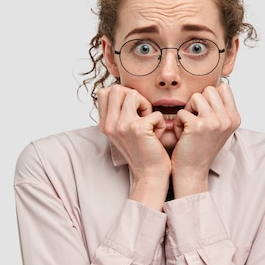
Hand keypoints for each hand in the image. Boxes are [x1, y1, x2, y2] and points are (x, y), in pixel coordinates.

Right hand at [97, 85, 170, 209]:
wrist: (150, 175)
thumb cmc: (142, 152)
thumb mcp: (124, 132)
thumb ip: (119, 114)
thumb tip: (124, 92)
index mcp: (104, 124)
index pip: (105, 92)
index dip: (122, 96)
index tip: (132, 111)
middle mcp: (109, 124)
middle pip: (116, 89)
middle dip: (133, 96)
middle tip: (142, 114)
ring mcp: (122, 126)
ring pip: (133, 94)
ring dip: (146, 106)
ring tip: (149, 122)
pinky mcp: (138, 128)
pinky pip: (154, 112)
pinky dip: (160, 122)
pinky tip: (157, 135)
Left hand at [171, 84, 240, 196]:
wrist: (192, 171)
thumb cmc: (200, 148)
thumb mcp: (218, 127)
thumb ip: (220, 108)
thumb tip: (216, 83)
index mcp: (235, 118)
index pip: (224, 88)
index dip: (210, 97)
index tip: (205, 114)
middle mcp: (228, 119)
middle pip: (209, 89)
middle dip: (198, 103)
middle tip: (195, 121)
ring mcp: (214, 122)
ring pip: (195, 96)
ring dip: (188, 110)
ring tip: (189, 127)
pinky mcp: (198, 126)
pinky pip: (182, 111)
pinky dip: (178, 122)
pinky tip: (182, 135)